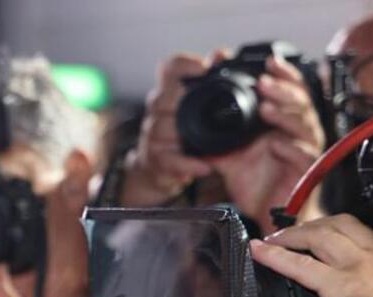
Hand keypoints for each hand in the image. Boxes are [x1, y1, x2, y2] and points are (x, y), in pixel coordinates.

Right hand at [120, 53, 213, 206]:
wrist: (163, 166)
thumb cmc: (185, 130)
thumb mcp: (200, 103)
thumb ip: (212, 79)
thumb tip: (219, 54)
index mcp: (171, 90)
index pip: (170, 68)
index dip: (184, 65)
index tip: (203, 69)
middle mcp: (157, 109)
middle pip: (161, 97)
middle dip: (181, 102)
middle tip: (205, 109)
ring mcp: (153, 134)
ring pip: (160, 129)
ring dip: (182, 136)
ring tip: (208, 145)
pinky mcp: (155, 160)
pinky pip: (168, 160)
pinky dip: (187, 164)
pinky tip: (204, 166)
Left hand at [209, 56, 325, 231]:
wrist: (265, 214)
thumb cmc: (255, 184)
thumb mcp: (228, 156)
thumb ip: (216, 139)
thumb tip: (194, 125)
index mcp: (281, 124)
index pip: (289, 90)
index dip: (283, 74)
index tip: (269, 60)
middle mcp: (296, 133)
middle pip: (300, 102)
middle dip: (283, 89)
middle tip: (264, 81)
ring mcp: (303, 150)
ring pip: (304, 124)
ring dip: (286, 114)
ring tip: (267, 108)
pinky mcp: (305, 171)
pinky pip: (303, 155)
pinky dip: (291, 148)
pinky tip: (278, 144)